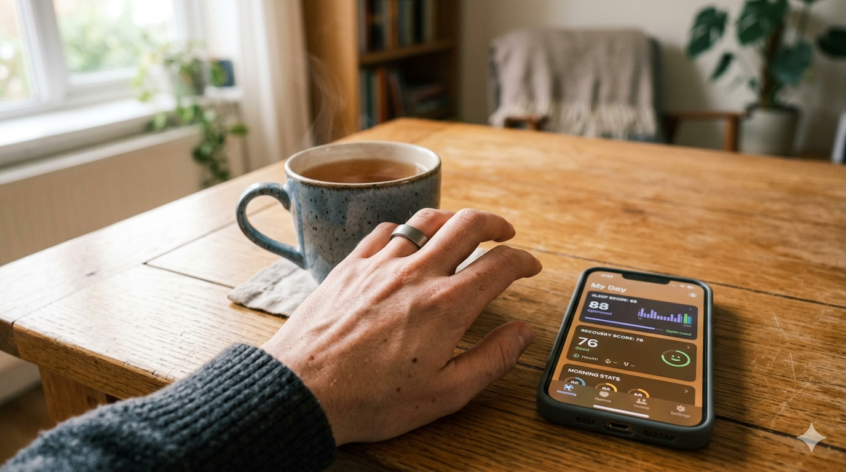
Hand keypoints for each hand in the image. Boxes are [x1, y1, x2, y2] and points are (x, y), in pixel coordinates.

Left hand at [261, 208, 541, 444]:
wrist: (302, 391)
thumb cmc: (371, 400)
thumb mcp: (445, 394)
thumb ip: (492, 359)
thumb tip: (523, 333)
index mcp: (447, 305)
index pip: (499, 264)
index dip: (523, 260)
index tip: (529, 266)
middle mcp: (416, 274)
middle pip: (467, 224)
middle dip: (494, 223)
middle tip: (504, 233)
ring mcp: (380, 264)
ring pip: (425, 220)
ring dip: (451, 219)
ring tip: (460, 230)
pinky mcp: (350, 266)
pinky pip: (384, 231)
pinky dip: (405, 230)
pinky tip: (406, 242)